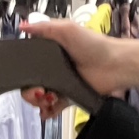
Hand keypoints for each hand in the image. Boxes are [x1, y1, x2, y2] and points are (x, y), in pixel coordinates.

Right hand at [18, 20, 138, 117]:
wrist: (114, 66)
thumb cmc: (95, 45)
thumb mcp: (67, 29)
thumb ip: (44, 28)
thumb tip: (24, 26)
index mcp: (51, 52)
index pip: (29, 65)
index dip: (24, 73)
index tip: (28, 78)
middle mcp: (54, 68)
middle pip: (32, 84)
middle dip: (31, 92)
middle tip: (40, 92)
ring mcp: (62, 83)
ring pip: (41, 98)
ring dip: (39, 102)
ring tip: (47, 99)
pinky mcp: (70, 96)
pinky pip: (54, 108)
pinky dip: (48, 112)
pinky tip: (47, 112)